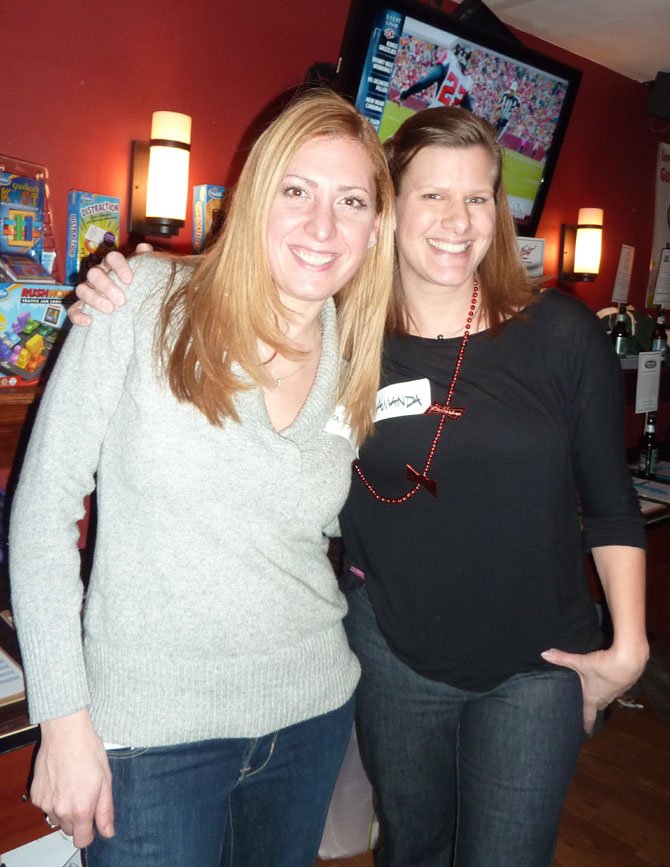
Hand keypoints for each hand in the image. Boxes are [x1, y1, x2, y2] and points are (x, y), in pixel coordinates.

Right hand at [31, 709, 114, 847]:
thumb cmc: (88, 750)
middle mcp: (60, 810)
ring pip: (57, 818)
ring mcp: (46, 803)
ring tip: (73, 785)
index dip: (89, 833)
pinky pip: (46, 806)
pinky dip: (53, 799)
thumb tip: (108, 831)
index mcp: (81, 808)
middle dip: (78, 819)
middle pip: (69, 830)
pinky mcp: (36, 794)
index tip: (93, 822)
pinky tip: (61, 780)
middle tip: (86, 795)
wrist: (66, 732)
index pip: (81, 840)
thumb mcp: (105, 780)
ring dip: (65, 809)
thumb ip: (105, 810)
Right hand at [68, 243, 152, 325]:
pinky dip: (78, 315)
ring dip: (94, 299)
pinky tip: (90, 321)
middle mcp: (97, 276)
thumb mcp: (141, 274)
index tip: (129, 280)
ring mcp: (87, 291)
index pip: (112, 258)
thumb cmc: (133, 287)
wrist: (127, 309)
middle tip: (121, 301)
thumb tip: (144, 247)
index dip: (119, 266)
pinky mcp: (80, 308)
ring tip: (110, 310)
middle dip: (107, 286)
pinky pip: (73, 310)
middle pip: (94, 274)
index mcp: (111, 265)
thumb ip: (144, 260)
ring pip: (82, 289)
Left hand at [541, 643, 648, 732]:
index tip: (585, 731)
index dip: (586, 723)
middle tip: (587, 708)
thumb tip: (544, 654)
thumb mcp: (580, 662)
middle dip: (593, 706)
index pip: (588, 714)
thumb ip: (562, 658)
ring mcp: (618, 691)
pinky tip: (611, 678)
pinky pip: (617, 687)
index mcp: (593, 697)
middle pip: (598, 705)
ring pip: (609, 696)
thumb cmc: (603, 666)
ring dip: (603, 695)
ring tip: (598, 692)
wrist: (630, 661)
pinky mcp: (627, 683)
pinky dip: (612, 685)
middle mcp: (606, 697)